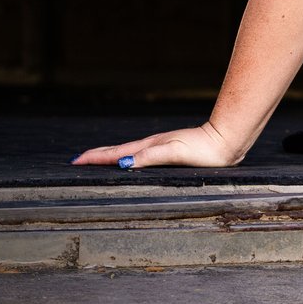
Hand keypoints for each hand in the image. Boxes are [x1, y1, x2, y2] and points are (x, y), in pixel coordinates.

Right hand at [72, 123, 244, 169]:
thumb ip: (150, 157)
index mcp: (150, 147)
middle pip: (118, 150)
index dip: (95, 158)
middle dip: (97, 155)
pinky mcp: (170, 149)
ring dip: (110, 155)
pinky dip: (128, 157)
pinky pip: (141, 154)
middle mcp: (152, 145)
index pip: (115, 153)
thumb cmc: (204, 149)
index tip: (75, 160)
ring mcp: (161, 146)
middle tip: (77, 160)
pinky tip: (131, 161)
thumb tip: (123, 163)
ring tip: (97, 160)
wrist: (227, 140)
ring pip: (129, 151)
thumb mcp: (174, 153)